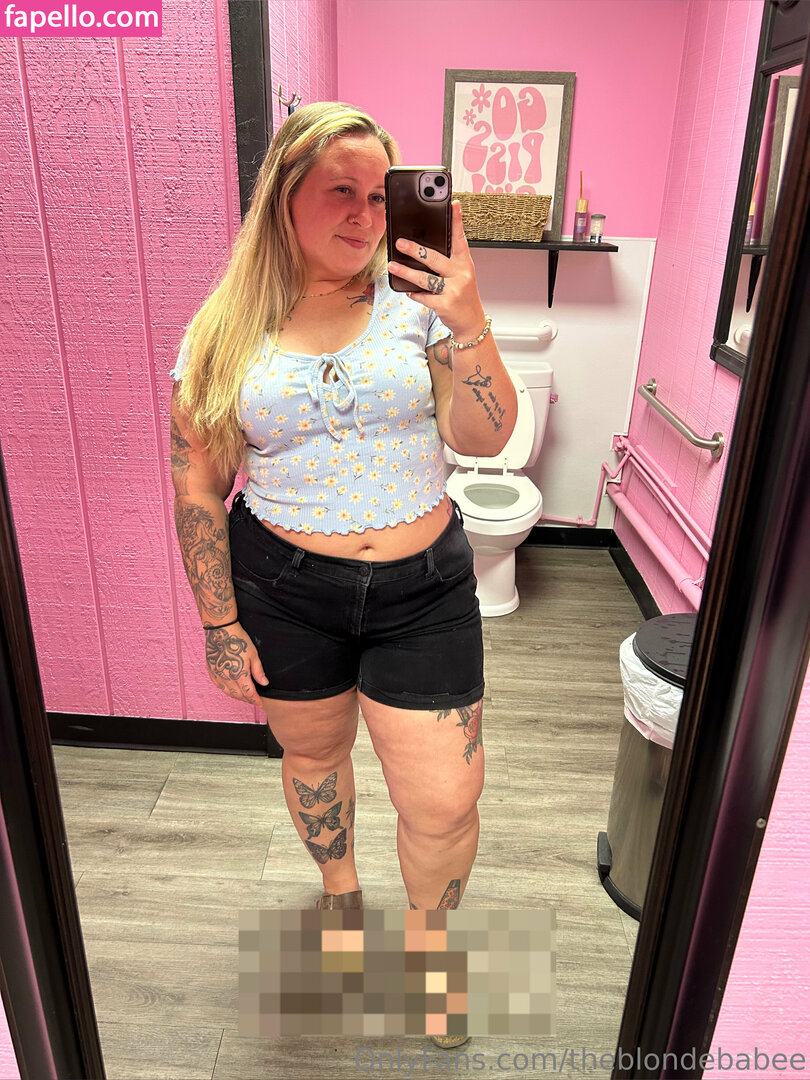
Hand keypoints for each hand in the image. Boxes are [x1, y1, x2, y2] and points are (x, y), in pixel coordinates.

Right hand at [204, 622, 269, 705]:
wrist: (221, 631)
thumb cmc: (237, 640)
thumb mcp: (253, 655)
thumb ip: (258, 671)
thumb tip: (264, 683)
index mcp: (239, 674)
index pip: (249, 693)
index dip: (255, 700)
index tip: (260, 703)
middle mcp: (227, 677)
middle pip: (238, 695)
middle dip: (247, 699)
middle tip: (253, 701)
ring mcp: (217, 675)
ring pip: (228, 692)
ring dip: (237, 696)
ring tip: (244, 697)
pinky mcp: (211, 671)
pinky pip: (218, 685)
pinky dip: (226, 690)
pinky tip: (230, 690)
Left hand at [387, 200, 485, 338]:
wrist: (471, 320)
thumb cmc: (462, 293)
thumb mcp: (461, 273)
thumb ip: (448, 260)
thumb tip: (423, 247)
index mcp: (464, 262)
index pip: (459, 238)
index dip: (456, 221)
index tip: (453, 204)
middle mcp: (461, 274)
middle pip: (435, 258)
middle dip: (415, 250)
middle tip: (400, 242)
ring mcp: (453, 290)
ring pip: (425, 278)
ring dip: (406, 272)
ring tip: (392, 265)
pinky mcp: (445, 305)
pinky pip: (424, 297)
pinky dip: (415, 294)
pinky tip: (408, 291)